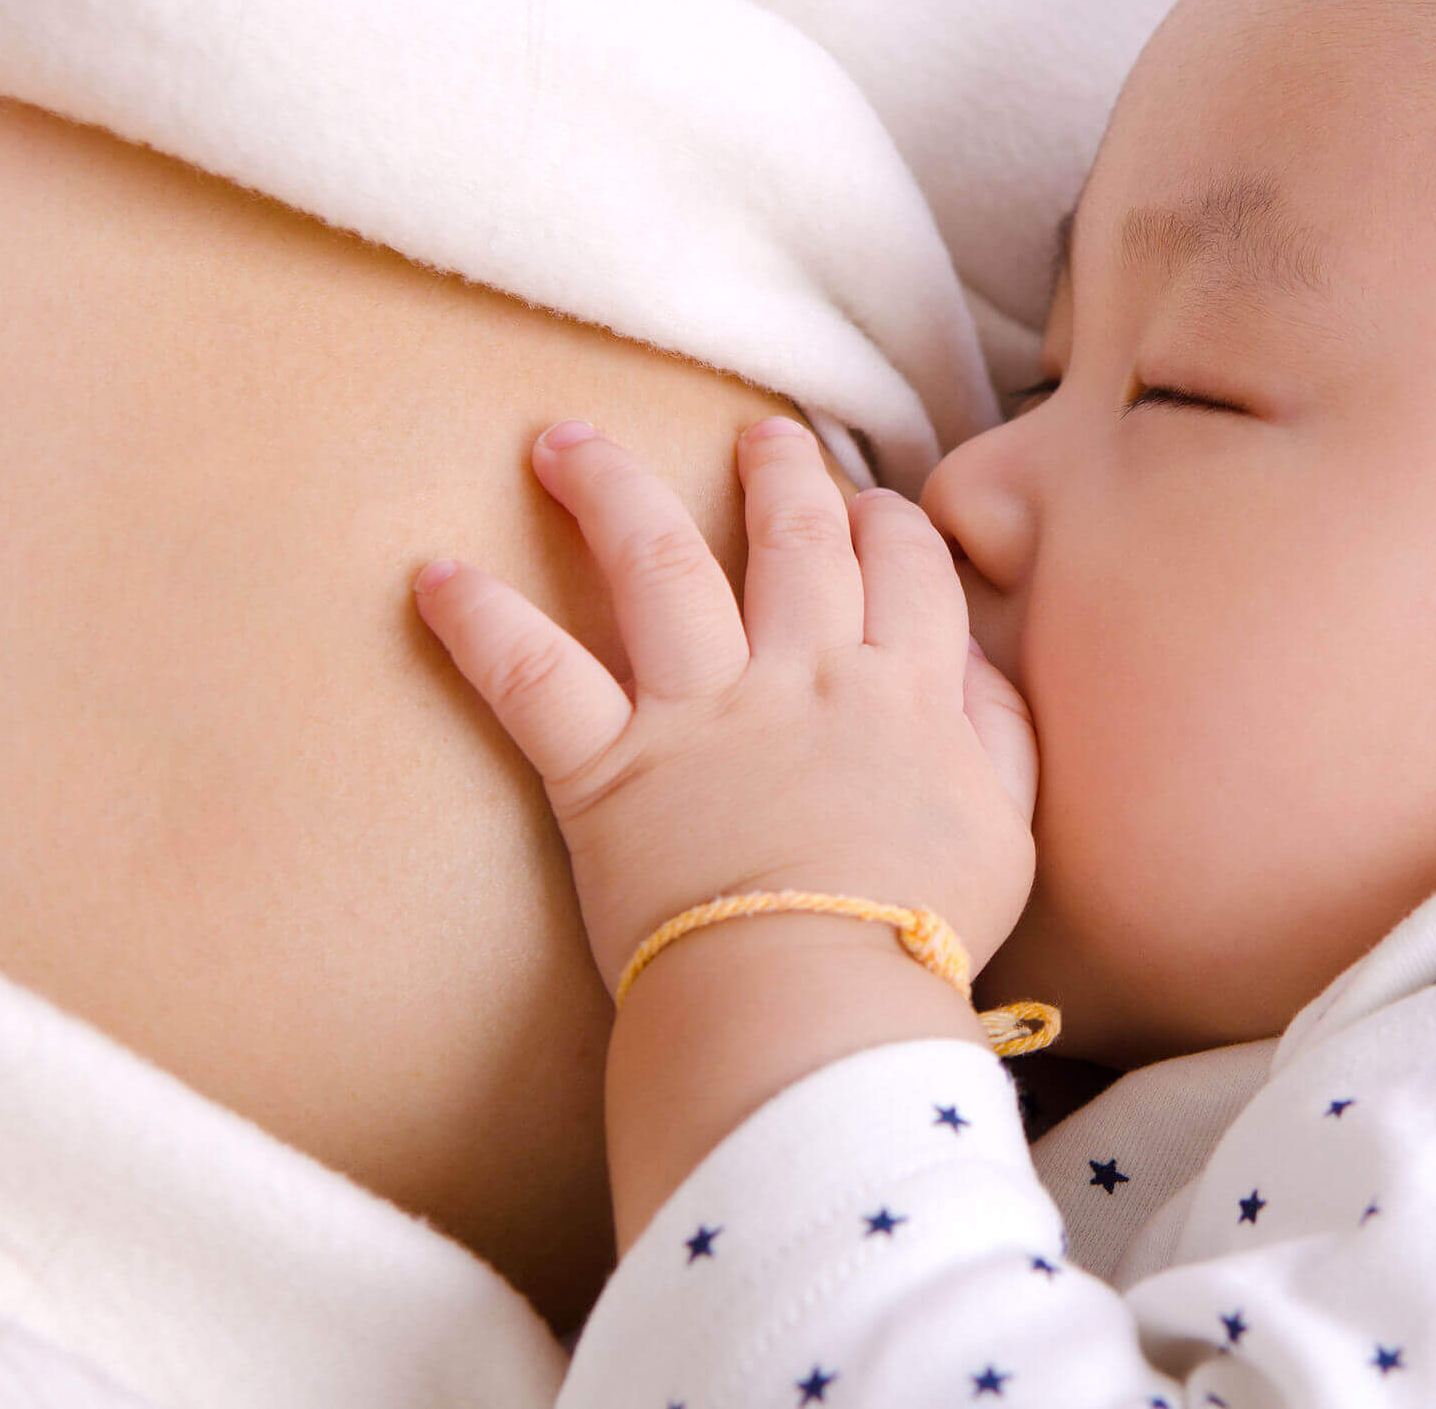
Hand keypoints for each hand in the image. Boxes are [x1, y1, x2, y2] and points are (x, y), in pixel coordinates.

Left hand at [410, 415, 1038, 1000]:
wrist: (817, 1002)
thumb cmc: (917, 934)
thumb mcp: (1004, 834)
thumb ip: (997, 735)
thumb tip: (972, 665)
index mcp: (904, 691)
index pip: (905, 565)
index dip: (889, 523)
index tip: (871, 505)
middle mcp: (801, 674)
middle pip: (793, 537)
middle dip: (777, 470)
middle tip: (758, 432)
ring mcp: (700, 713)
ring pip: (657, 563)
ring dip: (610, 489)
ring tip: (564, 440)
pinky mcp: (608, 769)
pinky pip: (532, 678)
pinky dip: (478, 625)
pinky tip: (431, 577)